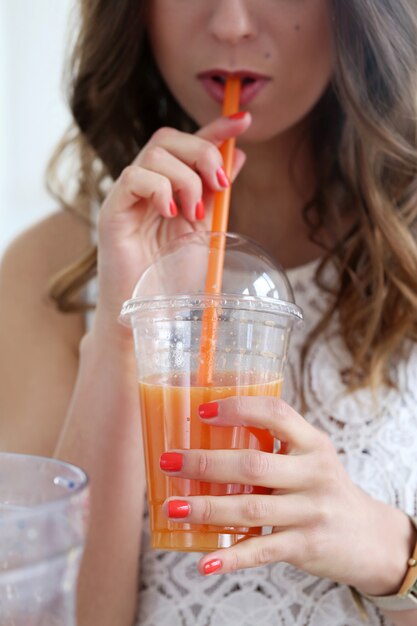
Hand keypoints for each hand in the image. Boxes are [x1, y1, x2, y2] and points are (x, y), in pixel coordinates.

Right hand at [95, 113, 250, 326]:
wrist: (151, 314)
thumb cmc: (174, 278)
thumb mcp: (206, 231)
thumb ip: (216, 193)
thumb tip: (238, 156)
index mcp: (170, 188)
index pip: (189, 144)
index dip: (216, 128)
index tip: (244, 119)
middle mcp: (147, 187)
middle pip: (168, 138)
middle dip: (203, 152)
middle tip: (219, 185)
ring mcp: (128, 198)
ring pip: (154, 154)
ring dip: (185, 178)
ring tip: (193, 213)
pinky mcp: (112, 212)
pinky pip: (133, 177)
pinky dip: (159, 188)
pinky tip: (170, 212)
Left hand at [160, 396, 412, 594]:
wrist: (368, 536)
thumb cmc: (324, 488)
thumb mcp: (311, 457)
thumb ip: (274, 445)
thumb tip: (207, 432)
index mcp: (313, 443)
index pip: (276, 413)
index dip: (237, 409)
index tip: (201, 412)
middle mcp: (314, 473)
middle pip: (253, 464)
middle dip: (205, 463)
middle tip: (170, 461)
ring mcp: (311, 511)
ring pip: (251, 508)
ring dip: (206, 508)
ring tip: (172, 507)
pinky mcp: (307, 546)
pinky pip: (263, 551)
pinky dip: (231, 558)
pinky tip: (204, 561)